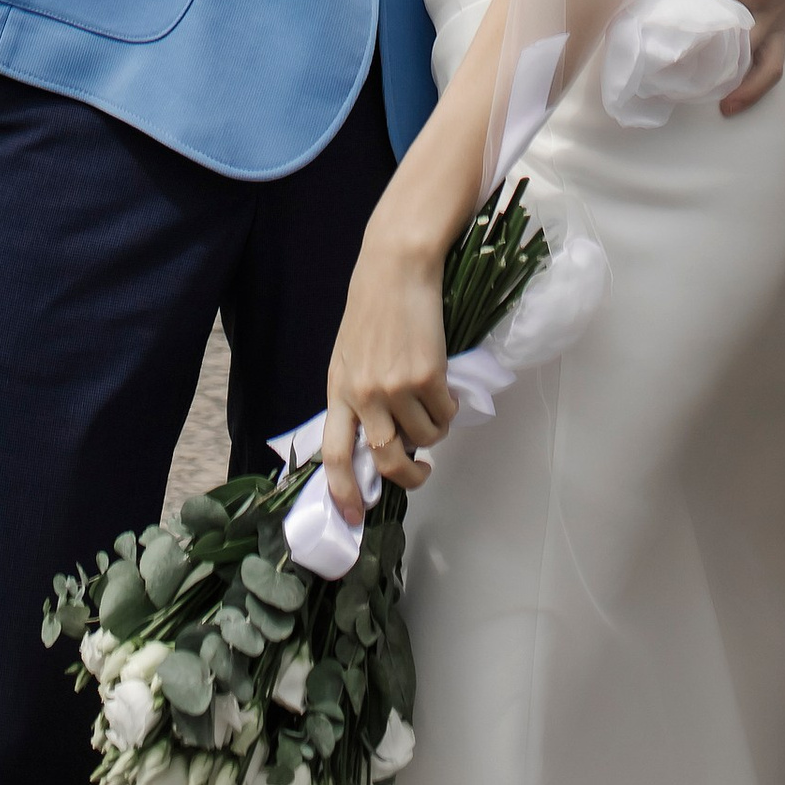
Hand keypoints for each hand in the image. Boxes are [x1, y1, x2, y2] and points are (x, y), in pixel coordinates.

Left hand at [321, 211, 452, 522]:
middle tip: (421, 473)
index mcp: (339, 389)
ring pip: (424, 438)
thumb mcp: (350, 355)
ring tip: (434, 405)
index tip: (354, 517)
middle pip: (384, 460)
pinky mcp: (427, 376)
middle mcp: (364, 393)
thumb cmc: (374, 307)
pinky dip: (451, 409)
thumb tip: (377, 442)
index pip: (334, 454)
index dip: (343, 492)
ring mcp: (396, 387)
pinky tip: (446, 386)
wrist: (396, 267)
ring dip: (435, 431)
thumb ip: (358, 397)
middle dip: (408, 478)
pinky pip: (445, 414)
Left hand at [668, 0, 784, 113]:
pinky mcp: (783, 22)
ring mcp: (775, 7)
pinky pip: (772, 64)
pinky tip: (726, 104)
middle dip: (674, 16)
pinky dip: (752, 88)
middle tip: (634, 26)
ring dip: (707, 61)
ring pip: (740, 45)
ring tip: (669, 74)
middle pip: (714, 6)